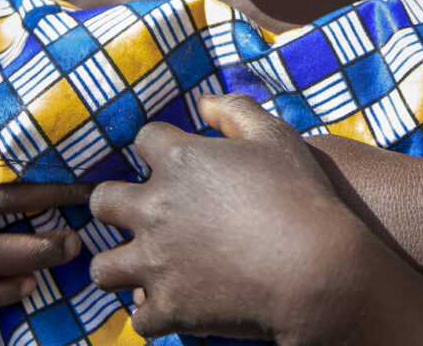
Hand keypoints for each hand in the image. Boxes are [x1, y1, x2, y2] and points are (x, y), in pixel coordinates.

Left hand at [89, 93, 372, 342]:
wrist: (318, 269)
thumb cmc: (301, 195)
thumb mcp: (275, 136)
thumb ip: (235, 109)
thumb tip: (203, 102)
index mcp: (179, 161)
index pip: (144, 141)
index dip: (159, 148)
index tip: (173, 161)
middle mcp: (155, 209)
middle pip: (104, 202)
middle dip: (118, 205)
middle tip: (147, 214)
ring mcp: (157, 263)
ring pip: (104, 268)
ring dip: (121, 266)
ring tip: (144, 267)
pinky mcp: (169, 309)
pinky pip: (140, 319)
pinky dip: (156, 314)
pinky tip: (175, 306)